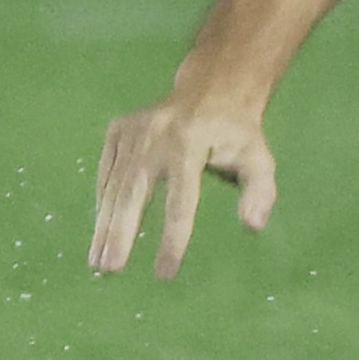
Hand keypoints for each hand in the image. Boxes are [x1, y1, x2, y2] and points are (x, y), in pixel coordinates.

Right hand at [90, 86, 280, 277]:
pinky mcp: (119, 128)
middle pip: (134, 192)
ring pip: (115, 184)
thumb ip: (260, 192)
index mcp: (192, 143)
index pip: (180, 200)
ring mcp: (134, 130)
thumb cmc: (237, 133)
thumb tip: (252, 226)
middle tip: (109, 270)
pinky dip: (103, 201)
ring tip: (98, 261)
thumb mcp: (259, 158)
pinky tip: (100, 229)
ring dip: (104, 224)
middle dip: (120, 232)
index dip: (172, 238)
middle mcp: (157, 135)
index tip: (165, 273)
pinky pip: (107, 170)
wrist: (212, 85)